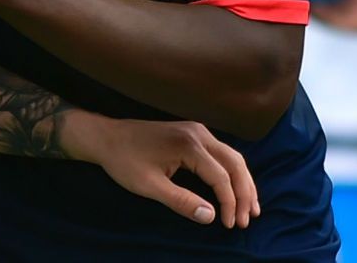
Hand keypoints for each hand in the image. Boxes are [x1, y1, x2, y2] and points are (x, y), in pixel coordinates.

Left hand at [59, 112, 258, 228]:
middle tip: (248, 219)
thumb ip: (181, 201)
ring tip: (250, 208)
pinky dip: (232, 172)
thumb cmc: (124, 161)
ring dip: (243, 182)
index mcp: (189, 144)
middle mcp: (199, 133)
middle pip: (235, 163)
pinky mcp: (193, 134)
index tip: (229, 225)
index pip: (221, 176)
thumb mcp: (149, 186)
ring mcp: (198, 131)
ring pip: (232, 157)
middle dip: (244, 193)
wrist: (106, 136)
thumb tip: (211, 217)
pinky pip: (222, 153)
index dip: (229, 202)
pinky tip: (235, 188)